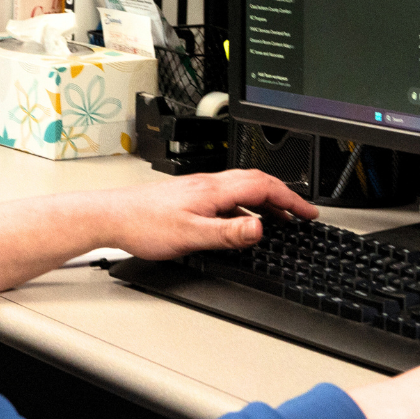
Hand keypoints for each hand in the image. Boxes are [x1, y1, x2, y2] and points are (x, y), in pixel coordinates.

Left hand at [103, 169, 318, 260]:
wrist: (112, 217)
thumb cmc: (144, 224)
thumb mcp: (191, 236)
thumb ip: (228, 234)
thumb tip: (260, 229)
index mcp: (214, 190)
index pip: (263, 187)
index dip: (290, 199)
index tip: (308, 212)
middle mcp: (209, 185)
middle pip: (257, 183)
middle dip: (284, 197)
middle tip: (302, 213)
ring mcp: (200, 190)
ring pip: (243, 189)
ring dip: (267, 202)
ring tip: (282, 220)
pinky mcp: (191, 198)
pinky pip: (229, 198)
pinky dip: (246, 208)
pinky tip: (244, 223)